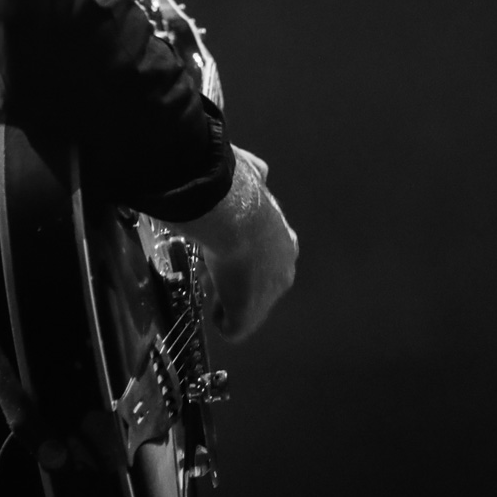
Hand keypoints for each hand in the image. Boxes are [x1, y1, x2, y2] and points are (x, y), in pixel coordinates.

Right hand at [175, 146, 298, 341]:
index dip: (244, 254)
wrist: (237, 217)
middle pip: (257, 283)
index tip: (226, 250)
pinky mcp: (249, 315)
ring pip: (246, 303)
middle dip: (236, 279)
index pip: (268, 255)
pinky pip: (235, 328)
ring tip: (210, 284)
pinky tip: (212, 306)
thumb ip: (256, 175)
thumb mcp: (254, 176)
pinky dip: (222, 320)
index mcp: (285, 242)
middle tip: (214, 272)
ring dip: (227, 296)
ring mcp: (268, 296)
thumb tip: (257, 168)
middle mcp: (282, 271)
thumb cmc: (240, 195)